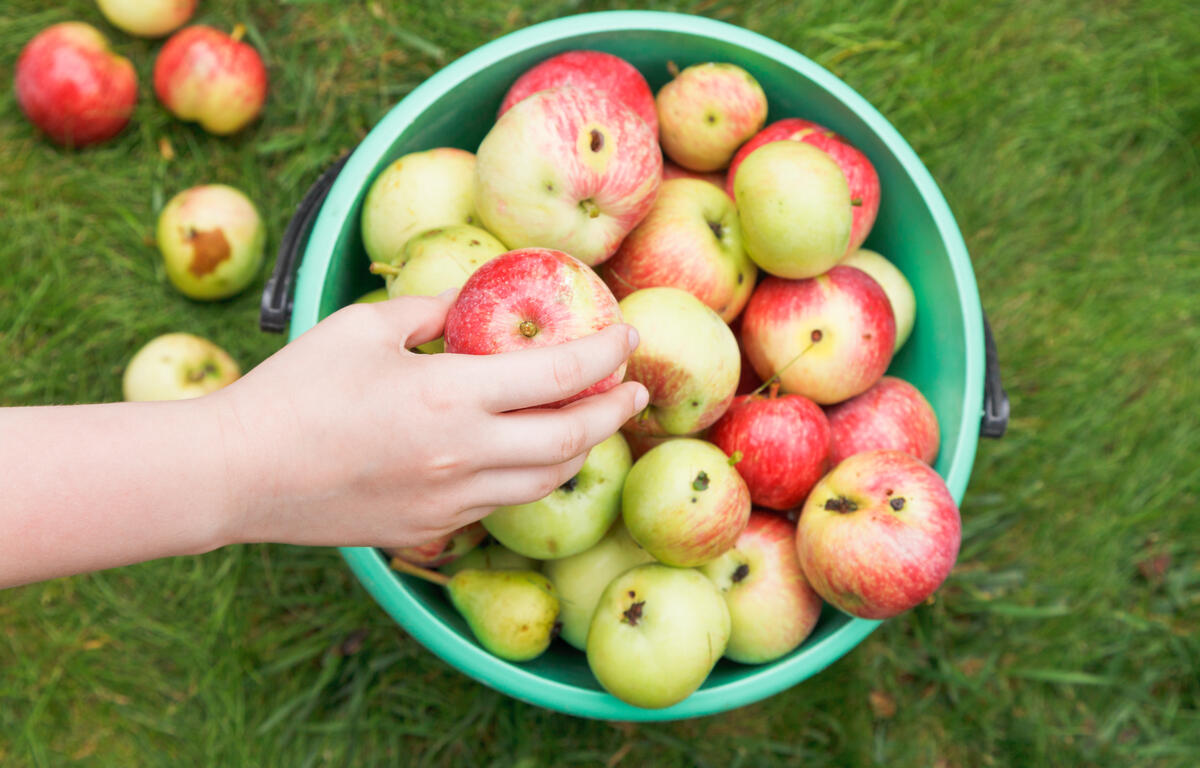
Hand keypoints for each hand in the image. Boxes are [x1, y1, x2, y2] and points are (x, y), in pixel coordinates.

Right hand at [216, 291, 647, 548]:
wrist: (238, 473)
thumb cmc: (294, 390)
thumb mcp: (363, 328)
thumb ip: (428, 312)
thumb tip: (468, 306)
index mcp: (451, 395)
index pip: (560, 376)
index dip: (604, 354)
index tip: (629, 335)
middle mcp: (465, 454)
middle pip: (572, 439)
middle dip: (615, 412)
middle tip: (635, 389)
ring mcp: (452, 500)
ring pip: (546, 481)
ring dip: (580, 450)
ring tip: (591, 422)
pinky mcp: (432, 528)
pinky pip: (503, 502)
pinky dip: (532, 476)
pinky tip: (529, 455)